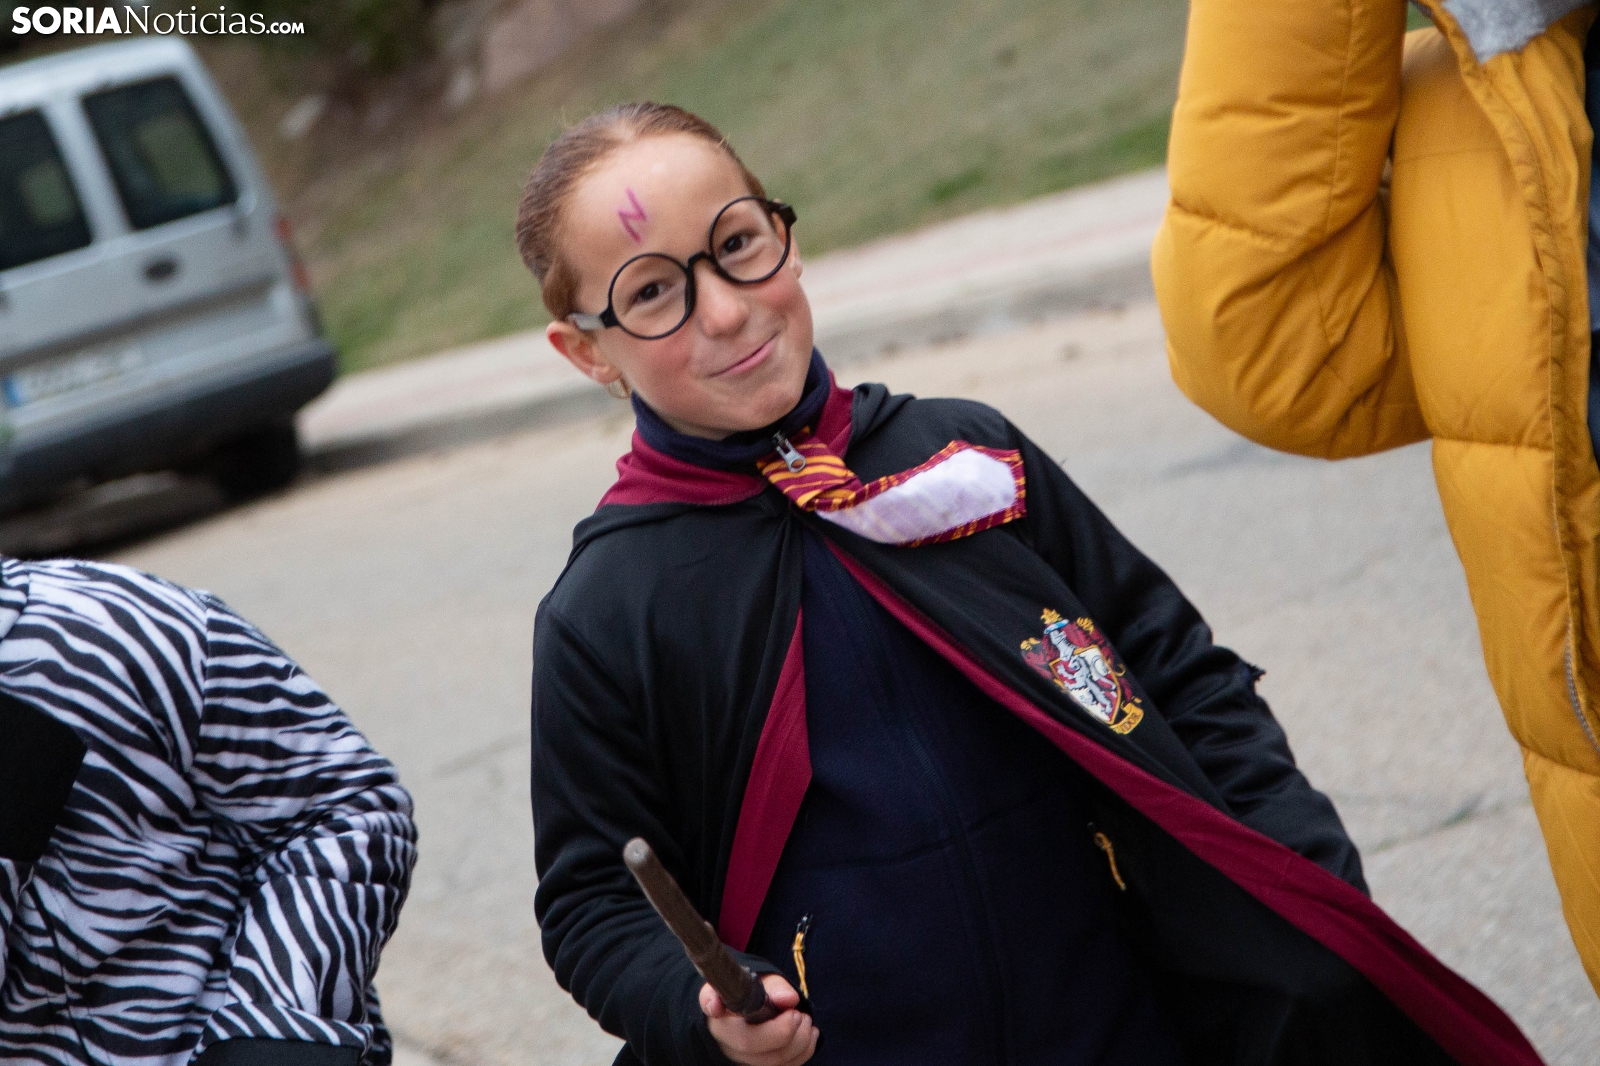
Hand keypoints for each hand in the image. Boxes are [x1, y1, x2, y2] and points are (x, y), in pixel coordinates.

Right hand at [700, 973, 817, 1065]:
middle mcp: (723, 1036)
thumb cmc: (757, 992)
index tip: (717, 1004)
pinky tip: (809, 1033)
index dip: (713, 1004)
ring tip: (805, 1020)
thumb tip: (788, 999)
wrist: (756, 1010)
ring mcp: (740, 1057)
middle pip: (748, 1044)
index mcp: (718, 1005)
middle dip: (782, 1031)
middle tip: (798, 1014)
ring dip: (799, 1041)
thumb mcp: (764, 981)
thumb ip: (774, 987)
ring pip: (770, 1061)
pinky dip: (803, 1052)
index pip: (711, 1004)